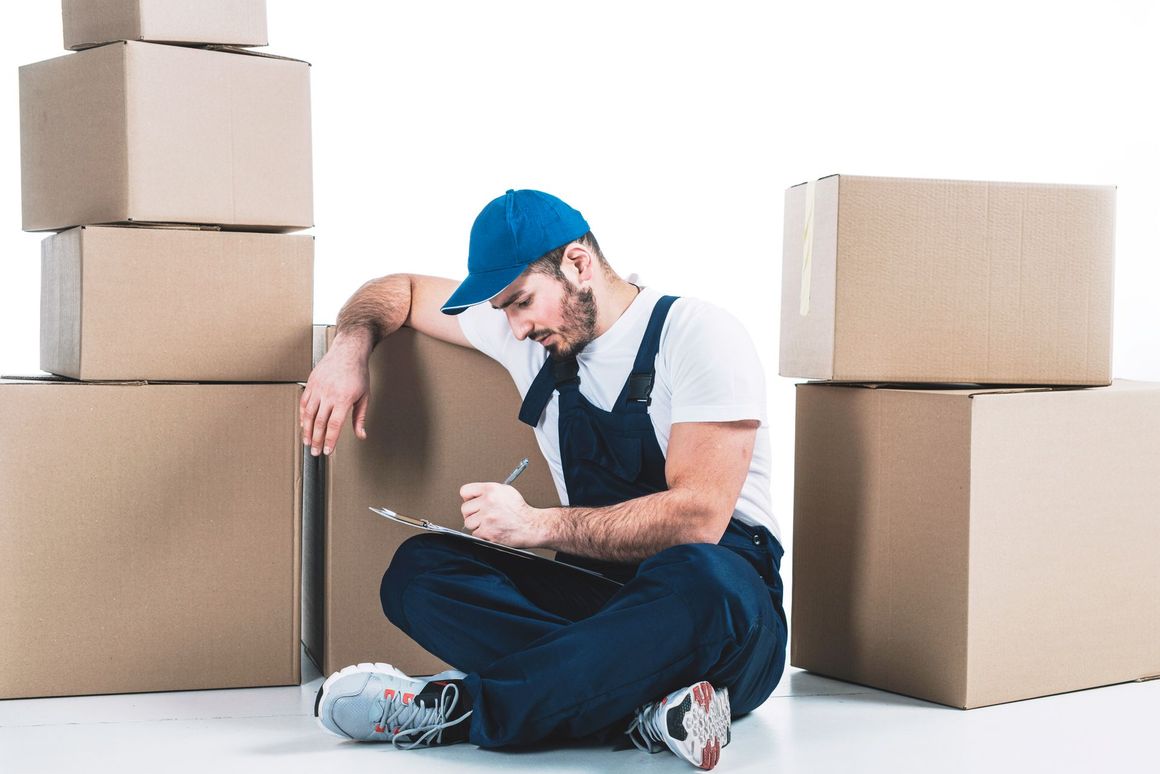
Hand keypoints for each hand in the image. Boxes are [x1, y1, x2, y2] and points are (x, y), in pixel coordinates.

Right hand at [299, 330, 372, 455]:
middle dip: (316, 440)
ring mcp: (318, 388)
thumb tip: (361, 435)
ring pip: (308, 414)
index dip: (330, 440)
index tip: (327, 450)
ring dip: (307, 431)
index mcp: (344, 399)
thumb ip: (360, 418)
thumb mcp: (365, 396)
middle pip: (319, 423)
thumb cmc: (358, 373)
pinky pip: (304, 403)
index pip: (334, 425)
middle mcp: (329, 394)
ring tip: (307, 442)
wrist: (348, 351)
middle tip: (315, 452)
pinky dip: (303, 416)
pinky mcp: (311, 383)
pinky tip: (304, 425)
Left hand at [460, 482, 544, 547]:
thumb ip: (489, 491)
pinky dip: (482, 534)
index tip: (471, 502)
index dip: (468, 498)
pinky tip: (492, 530)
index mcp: (491, 490)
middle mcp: (488, 502)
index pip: (465, 491)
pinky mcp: (487, 531)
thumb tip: (475, 495)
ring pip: (468, 522)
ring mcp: (487, 517)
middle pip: (464, 508)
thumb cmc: (520, 511)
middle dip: (472, 513)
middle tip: (480, 515)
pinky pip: (475, 534)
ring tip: (488, 523)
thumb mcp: (506, 491)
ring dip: (476, 525)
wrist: (531, 526)